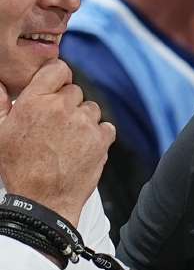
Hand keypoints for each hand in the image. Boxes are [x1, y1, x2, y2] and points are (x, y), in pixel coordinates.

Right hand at [0, 59, 114, 226]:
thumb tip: (1, 85)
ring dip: (83, 119)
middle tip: (57, 124)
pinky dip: (99, 135)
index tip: (54, 90)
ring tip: (68, 138)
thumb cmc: (19, 168)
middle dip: (67, 104)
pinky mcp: (102, 140)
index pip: (58, 69)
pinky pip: (106, 127)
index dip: (57, 79)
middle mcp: (62, 108)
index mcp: (35, 101)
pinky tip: (83, 146)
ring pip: (91, 108)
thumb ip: (0, 104)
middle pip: (75, 91)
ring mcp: (84, 123)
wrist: (44, 199)